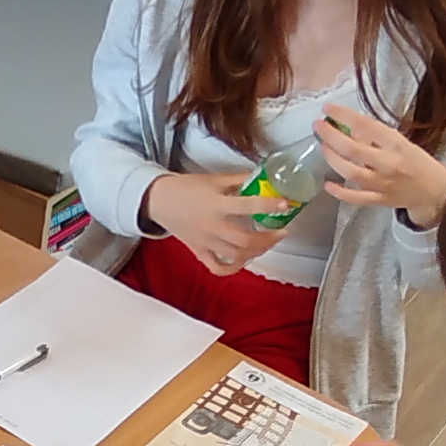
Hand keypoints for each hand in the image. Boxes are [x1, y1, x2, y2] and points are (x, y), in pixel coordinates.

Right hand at [145, 170, 286, 277]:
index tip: (285, 204)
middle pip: (245, 240)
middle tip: (281, 231)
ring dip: (257, 251)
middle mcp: (212, 226)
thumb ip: (239, 180)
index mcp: (216, 204)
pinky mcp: (199, 251)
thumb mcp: (214, 179)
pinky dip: (233, 268)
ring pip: (236, 255)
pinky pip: (217, 267)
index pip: (248, 206)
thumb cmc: (187, 187)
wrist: (159, 200)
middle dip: (268, 238)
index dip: (269, 206)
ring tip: (267, 243)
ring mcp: (206, 242)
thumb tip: (264, 177)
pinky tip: (244, 259)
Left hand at [313, 108, 445, 221]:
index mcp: (397, 144)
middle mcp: (388, 163)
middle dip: (331, 136)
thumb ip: (376, 137)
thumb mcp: (402, 143)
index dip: (344, 115)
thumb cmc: (418, 163)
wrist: (435, 193)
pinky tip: (327, 184)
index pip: (366, 126)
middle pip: (353, 149)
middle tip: (318, 126)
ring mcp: (382, 184)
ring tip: (323, 147)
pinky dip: (339, 192)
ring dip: (332, 158)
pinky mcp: (379, 200)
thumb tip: (347, 127)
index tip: (328, 108)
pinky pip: (355, 198)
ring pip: (350, 172)